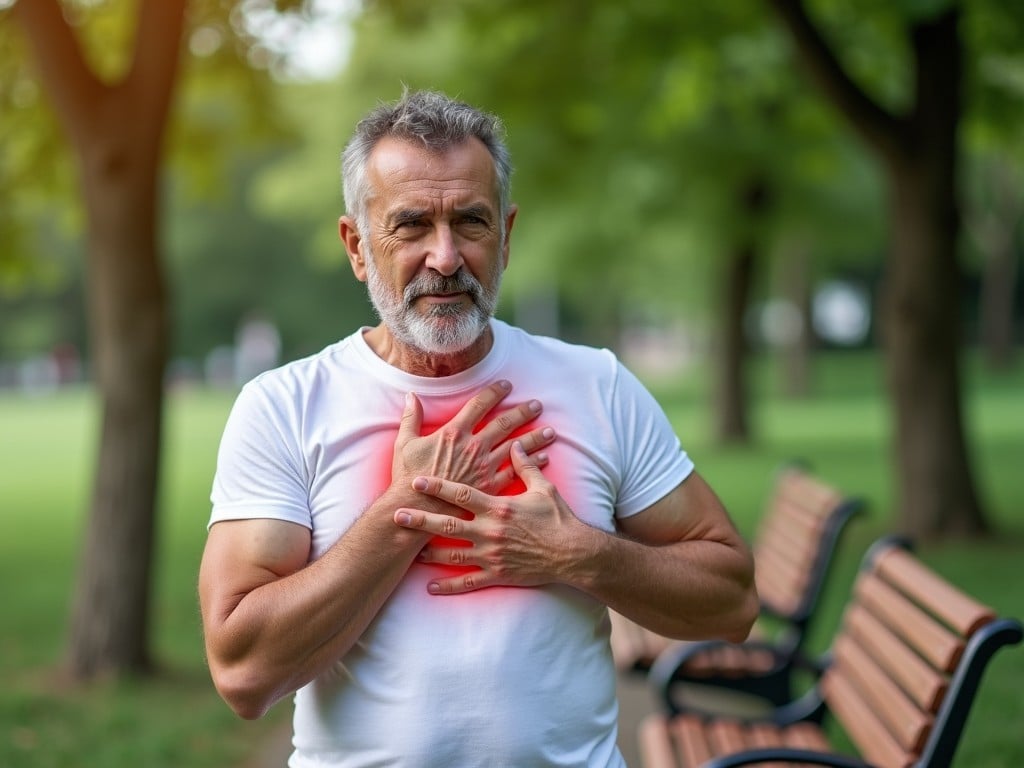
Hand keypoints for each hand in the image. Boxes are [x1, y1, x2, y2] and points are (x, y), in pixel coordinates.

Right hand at [390, 380, 554, 506]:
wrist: (417, 509)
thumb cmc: (409, 477)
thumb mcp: (405, 443)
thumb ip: (411, 418)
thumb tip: (411, 396)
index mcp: (454, 433)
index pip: (479, 405)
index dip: (494, 393)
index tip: (507, 386)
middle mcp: (473, 446)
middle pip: (504, 423)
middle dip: (523, 412)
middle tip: (538, 405)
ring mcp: (484, 467)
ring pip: (516, 447)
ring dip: (534, 438)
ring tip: (550, 431)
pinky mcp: (489, 487)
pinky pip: (515, 472)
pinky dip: (531, 464)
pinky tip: (543, 459)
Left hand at [394, 441, 589, 593]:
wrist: (573, 553)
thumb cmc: (559, 518)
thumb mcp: (543, 488)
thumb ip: (525, 466)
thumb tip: (516, 445)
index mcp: (499, 507)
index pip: (461, 495)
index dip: (438, 487)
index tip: (417, 481)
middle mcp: (490, 531)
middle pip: (448, 524)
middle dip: (421, 520)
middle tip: (397, 515)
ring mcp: (492, 555)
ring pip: (453, 554)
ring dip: (429, 553)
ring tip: (408, 551)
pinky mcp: (498, 574)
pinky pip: (469, 582)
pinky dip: (449, 586)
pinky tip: (431, 587)